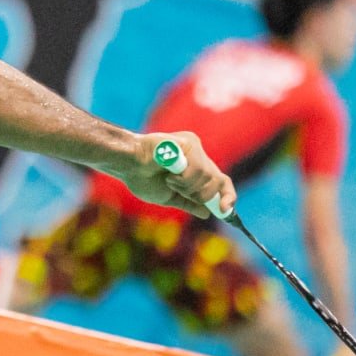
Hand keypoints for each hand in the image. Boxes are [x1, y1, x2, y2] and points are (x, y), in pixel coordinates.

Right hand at [116, 132, 235, 218]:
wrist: (128, 164)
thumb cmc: (143, 178)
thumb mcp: (169, 196)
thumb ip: (188, 203)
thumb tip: (207, 213)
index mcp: (195, 168)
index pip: (221, 181)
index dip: (228, 197)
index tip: (225, 211)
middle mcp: (198, 156)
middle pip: (218, 181)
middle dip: (200, 194)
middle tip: (178, 190)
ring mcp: (195, 148)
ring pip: (208, 176)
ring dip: (187, 186)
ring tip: (169, 181)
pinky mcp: (190, 142)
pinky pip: (198, 168)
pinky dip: (184, 179)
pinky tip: (169, 174)